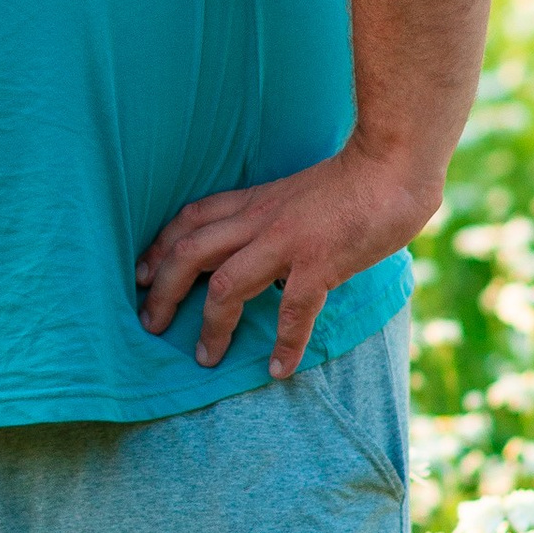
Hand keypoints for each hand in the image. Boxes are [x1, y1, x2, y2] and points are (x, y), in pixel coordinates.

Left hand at [135, 143, 436, 380]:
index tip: (140, 273)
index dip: (159, 247)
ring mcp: (287, 241)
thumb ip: (274, 218)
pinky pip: (292, 310)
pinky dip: (284, 344)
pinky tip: (279, 369)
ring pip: (226, 284)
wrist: (392, 163)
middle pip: (191, 252)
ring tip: (205, 358)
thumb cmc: (355, 179)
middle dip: (163, 289)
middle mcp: (260, 220)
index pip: (190, 219)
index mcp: (254, 201)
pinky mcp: (319, 261)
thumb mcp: (296, 193)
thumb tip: (267, 256)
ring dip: (211, 325)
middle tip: (149, 324)